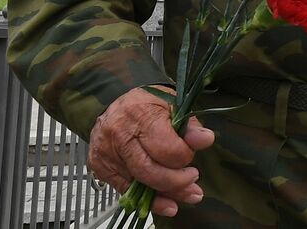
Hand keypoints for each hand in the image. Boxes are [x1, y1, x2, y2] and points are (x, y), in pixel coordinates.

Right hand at [88, 86, 214, 217]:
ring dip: (166, 195)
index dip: (184, 156)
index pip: (165, 147)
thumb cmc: (146, 103)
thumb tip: (205, 140)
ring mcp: (107, 154)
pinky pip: (125, 190)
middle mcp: (119, 136)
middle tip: (193, 178)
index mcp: (140, 115)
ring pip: (138, 184)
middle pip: (149, 170)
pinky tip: (166, 202)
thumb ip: (189, 124)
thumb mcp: (172, 104)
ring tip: (188, 195)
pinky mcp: (101, 168)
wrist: (114, 103)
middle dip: (176, 181)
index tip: (192, 154)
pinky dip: (147, 200)